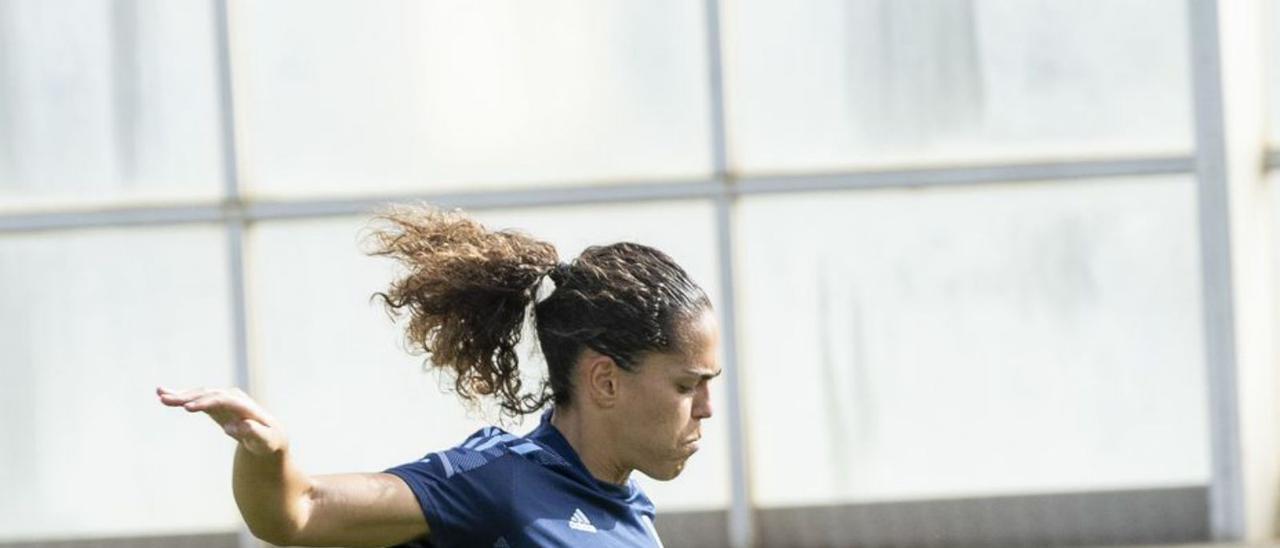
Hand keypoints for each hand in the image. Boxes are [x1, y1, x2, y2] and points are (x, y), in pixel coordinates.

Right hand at [157, 386, 288, 455]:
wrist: (269, 435)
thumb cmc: (268, 440)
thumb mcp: (265, 441)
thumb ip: (253, 433)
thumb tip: (234, 427)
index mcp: (245, 406)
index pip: (223, 400)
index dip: (206, 403)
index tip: (188, 408)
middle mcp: (233, 398)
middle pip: (208, 394)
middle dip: (188, 397)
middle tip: (166, 400)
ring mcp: (223, 399)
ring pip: (200, 395)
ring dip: (180, 395)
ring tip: (160, 395)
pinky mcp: (215, 405)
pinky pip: (196, 399)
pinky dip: (180, 396)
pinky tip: (162, 393)